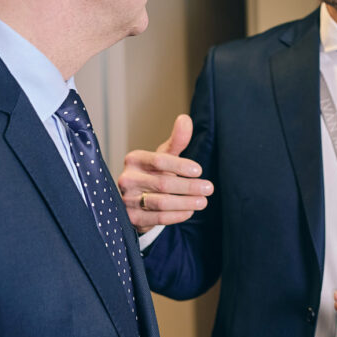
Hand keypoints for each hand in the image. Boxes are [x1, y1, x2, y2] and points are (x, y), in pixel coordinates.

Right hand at [118, 114, 213, 232]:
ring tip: (203, 201)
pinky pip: (158, 218)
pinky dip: (177, 215)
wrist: (136, 199)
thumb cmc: (154, 173)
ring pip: (161, 203)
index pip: (159, 161)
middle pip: (163, 183)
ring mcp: (128, 199)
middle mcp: (128, 178)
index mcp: (135, 159)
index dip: (181, 166)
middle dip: (189, 186)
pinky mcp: (132, 218)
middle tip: (209, 188)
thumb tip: (185, 119)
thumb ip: (177, 140)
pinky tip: (189, 211)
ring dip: (186, 202)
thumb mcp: (165, 156)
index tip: (199, 171)